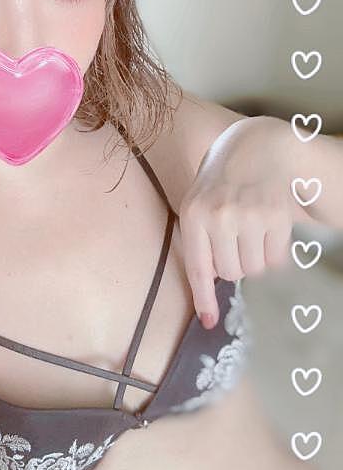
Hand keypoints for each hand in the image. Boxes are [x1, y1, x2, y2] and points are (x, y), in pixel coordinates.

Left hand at [179, 116, 297, 328]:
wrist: (254, 147)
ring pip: (253, 270)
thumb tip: (208, 290)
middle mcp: (219, 216)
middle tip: (233, 240)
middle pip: (229, 273)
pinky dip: (273, 253)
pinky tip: (266, 229)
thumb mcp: (196, 204)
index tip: (209, 322)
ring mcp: (249, 216)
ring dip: (253, 259)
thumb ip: (198, 243)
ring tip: (249, 232)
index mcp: (193, 215)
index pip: (197, 268)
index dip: (203, 299)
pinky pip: (276, 260)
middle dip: (232, 264)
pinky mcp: (276, 216)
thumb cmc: (219, 183)